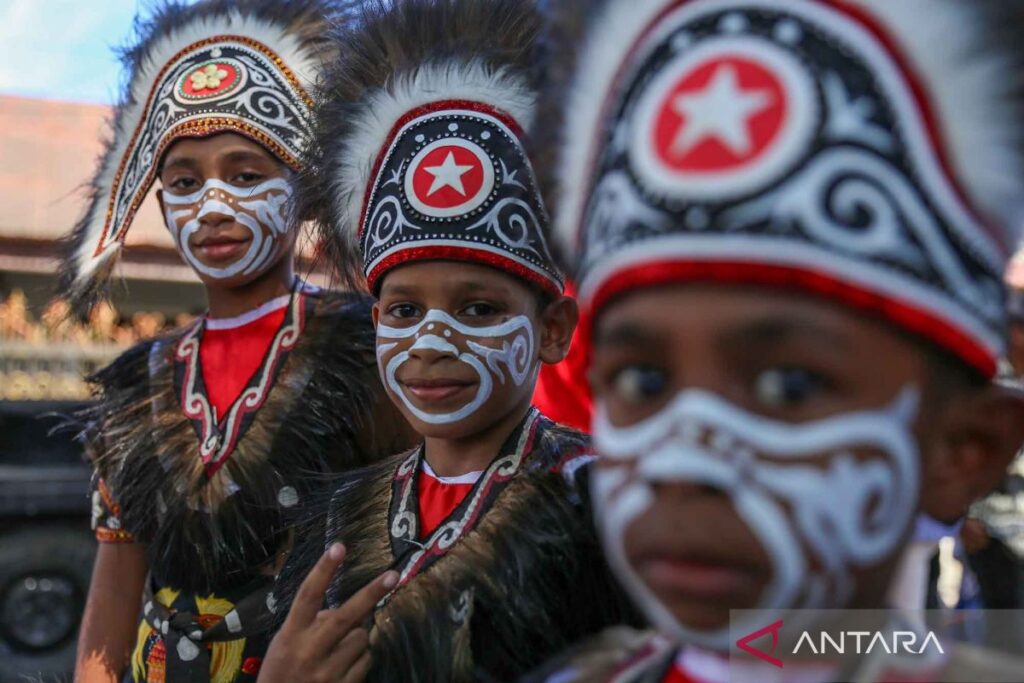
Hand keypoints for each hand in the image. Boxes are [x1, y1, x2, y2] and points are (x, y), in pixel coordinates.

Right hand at [258, 544, 397, 682]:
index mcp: (291, 636)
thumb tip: (342, 610)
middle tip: (393, 575)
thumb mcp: (284, 645)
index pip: (307, 596)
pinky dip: (361, 658)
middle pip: (345, 616)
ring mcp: (327, 672)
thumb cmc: (281, 673)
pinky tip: (344, 666)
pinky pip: (366, 661)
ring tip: (340, 648)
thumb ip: (309, 624)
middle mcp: (309, 651)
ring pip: (361, 638)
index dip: (323, 570)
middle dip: (371, 593)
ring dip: (358, 636)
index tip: (338, 547)